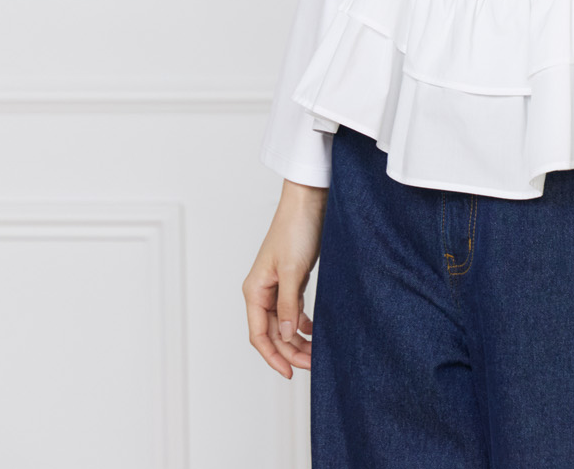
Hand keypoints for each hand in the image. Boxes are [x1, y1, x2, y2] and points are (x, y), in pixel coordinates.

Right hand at [242, 178, 328, 376]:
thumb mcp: (293, 270)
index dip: (273, 357)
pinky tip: (315, 330)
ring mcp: (278, 285)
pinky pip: (294, 309)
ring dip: (299, 339)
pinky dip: (303, 323)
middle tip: (314, 364)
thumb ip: (289, 305)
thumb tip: (285, 335)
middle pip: (273, 333)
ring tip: (318, 352)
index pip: (259, 335)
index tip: (290, 373)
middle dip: (291, 351)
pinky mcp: (292, 278)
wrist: (309, 201)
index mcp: (255, 290)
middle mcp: (263, 291)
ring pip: (285, 323)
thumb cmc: (296, 229)